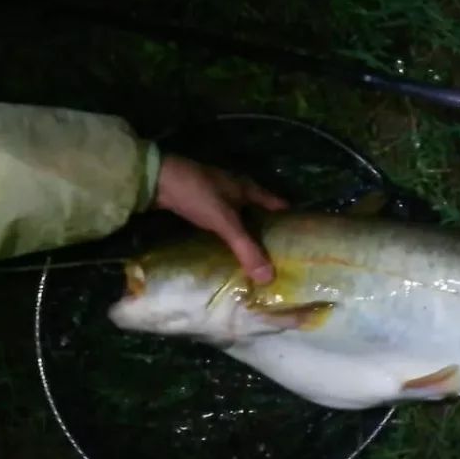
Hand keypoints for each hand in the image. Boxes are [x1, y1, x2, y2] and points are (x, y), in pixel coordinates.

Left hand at [154, 153, 288, 283]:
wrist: (156, 180)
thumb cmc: (197, 194)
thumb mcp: (225, 222)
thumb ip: (246, 248)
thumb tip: (269, 278)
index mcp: (250, 189)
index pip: (280, 207)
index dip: (292, 224)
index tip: (303, 245)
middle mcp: (240, 192)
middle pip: (263, 216)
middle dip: (271, 236)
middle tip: (282, 260)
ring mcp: (221, 198)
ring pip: (244, 221)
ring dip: (251, 238)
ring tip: (261, 261)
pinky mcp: (204, 207)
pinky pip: (227, 225)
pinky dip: (232, 237)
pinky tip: (233, 252)